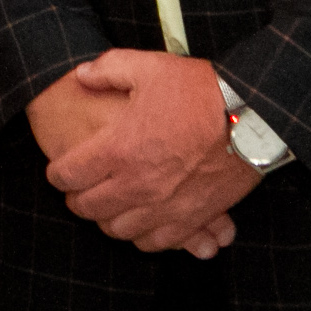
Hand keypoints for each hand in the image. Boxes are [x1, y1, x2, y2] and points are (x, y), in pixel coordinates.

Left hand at [37, 50, 257, 255]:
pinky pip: (155, 243)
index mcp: (118, 148)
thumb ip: (108, 70)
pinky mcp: (192, 219)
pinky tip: (141, 221)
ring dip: (107, 219)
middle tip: (80, 190)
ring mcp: (164, 206)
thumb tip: (82, 76)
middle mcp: (136, 184)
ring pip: (118, 230)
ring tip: (109, 206)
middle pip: (88, 208)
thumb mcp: (148, 67)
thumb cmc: (199, 90)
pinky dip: (142, 236)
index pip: (68, 175)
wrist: (253, 116)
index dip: (57, 174)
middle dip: (77, 199)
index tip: (59, 171)